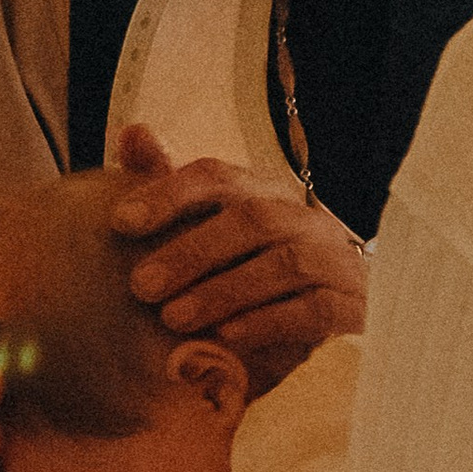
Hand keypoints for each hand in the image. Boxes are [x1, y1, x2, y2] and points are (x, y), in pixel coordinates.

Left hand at [108, 126, 366, 368]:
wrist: (332, 312)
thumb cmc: (254, 266)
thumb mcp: (212, 228)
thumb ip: (173, 188)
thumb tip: (131, 133)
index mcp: (266, 192)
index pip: (218, 177)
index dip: (169, 193)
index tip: (120, 221)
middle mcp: (304, 218)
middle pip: (252, 219)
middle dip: (192, 251)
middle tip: (140, 286)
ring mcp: (334, 260)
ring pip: (284, 265)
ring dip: (224, 291)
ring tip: (173, 318)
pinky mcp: (352, 306)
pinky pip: (314, 310)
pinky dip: (267, 322)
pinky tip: (226, 338)